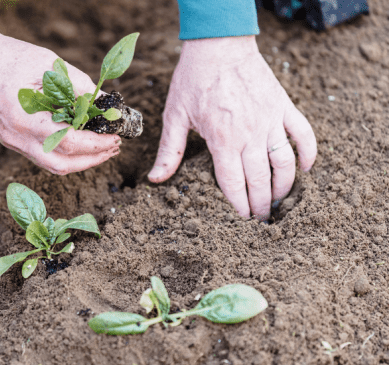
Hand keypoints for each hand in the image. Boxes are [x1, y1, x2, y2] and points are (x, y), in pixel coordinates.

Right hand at [0, 32, 119, 174]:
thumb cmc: (9, 59)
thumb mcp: (48, 65)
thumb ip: (78, 86)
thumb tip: (105, 105)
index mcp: (24, 119)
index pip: (68, 143)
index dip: (96, 145)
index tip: (115, 138)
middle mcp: (17, 137)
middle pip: (60, 165)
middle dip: (91, 160)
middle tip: (113, 147)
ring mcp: (12, 142)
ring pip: (51, 165)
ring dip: (79, 160)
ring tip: (101, 147)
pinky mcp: (11, 140)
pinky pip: (42, 155)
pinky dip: (64, 153)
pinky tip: (79, 141)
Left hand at [148, 36, 316, 219]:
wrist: (218, 46)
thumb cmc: (193, 80)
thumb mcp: (175, 116)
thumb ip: (169, 151)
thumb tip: (154, 179)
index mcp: (222, 140)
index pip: (233, 183)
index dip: (238, 205)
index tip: (241, 220)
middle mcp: (249, 134)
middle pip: (260, 180)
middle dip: (261, 205)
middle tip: (261, 220)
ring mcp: (270, 120)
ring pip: (285, 162)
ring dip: (284, 186)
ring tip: (279, 201)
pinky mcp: (284, 107)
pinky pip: (304, 134)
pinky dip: (308, 154)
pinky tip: (304, 170)